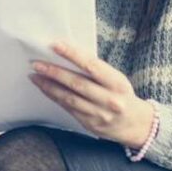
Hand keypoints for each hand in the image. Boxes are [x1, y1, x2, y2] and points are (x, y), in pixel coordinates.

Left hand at [29, 43, 154, 147]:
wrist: (136, 125)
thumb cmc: (121, 95)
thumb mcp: (115, 79)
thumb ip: (95, 70)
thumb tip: (67, 55)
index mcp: (117, 83)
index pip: (92, 66)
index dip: (72, 55)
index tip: (55, 45)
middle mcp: (109, 99)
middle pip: (77, 83)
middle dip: (54, 72)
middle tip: (36, 63)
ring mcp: (99, 114)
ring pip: (69, 98)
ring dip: (49, 86)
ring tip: (35, 75)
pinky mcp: (89, 124)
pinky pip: (68, 108)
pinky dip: (54, 97)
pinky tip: (44, 88)